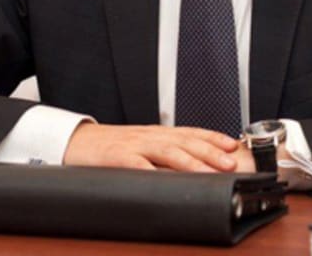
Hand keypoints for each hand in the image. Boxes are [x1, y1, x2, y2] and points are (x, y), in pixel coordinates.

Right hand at [63, 122, 245, 172]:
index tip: (233, 146)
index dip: (213, 138)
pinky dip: (152, 170)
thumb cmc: (113, 147)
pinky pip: (137, 164)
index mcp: (158, 133)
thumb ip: (165, 155)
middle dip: (210, 152)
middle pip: (185, 142)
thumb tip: (195, 169)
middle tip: (230, 163)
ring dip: (191, 162)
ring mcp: (135, 145)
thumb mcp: (143, 146)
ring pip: (167, 151)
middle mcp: (151, 136)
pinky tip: (165, 179)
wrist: (78, 141)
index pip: (192, 132)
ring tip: (208, 172)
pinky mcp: (117, 157)